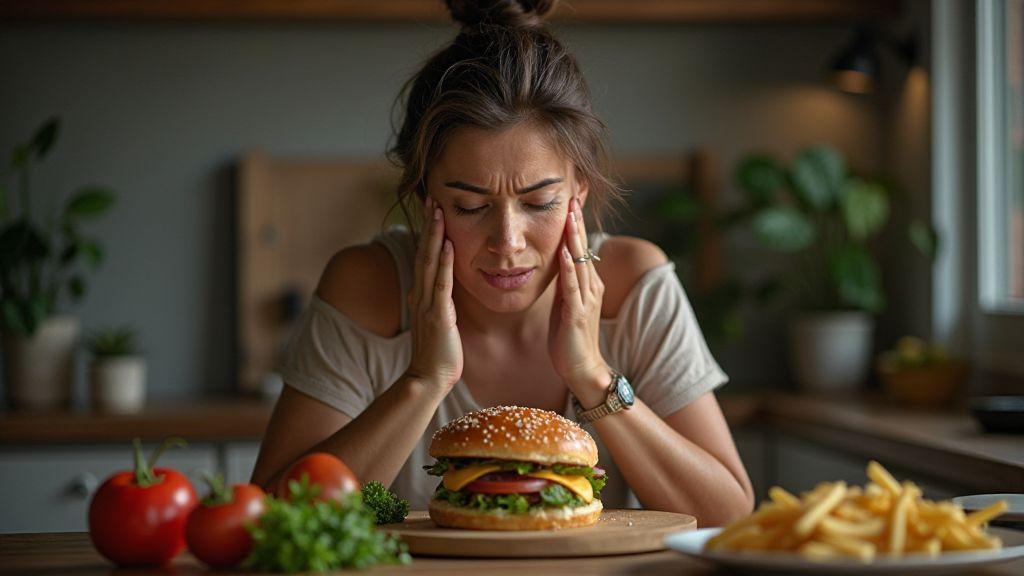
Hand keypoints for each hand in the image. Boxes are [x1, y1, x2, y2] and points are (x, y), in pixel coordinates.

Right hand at [404, 197, 463, 391]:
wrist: (428, 379)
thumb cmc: (439, 354)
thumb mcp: (440, 322)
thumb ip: (442, 304)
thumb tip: (448, 292)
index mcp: (423, 296)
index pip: (424, 257)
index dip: (428, 232)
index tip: (433, 209)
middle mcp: (421, 295)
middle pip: (423, 252)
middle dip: (428, 224)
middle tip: (431, 197)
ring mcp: (427, 304)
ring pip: (430, 262)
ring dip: (434, 235)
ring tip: (438, 210)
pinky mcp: (438, 315)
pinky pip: (441, 284)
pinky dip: (443, 262)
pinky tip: (447, 244)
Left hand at [548, 196, 609, 401]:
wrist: (582, 369)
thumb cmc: (570, 338)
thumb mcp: (565, 304)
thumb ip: (564, 283)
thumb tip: (556, 261)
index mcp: (586, 283)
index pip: (580, 247)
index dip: (575, 224)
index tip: (568, 200)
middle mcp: (590, 286)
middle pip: (583, 247)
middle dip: (577, 222)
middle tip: (571, 195)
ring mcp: (586, 299)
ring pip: (580, 262)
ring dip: (574, 237)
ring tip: (569, 214)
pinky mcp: (578, 314)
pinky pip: (573, 286)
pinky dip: (569, 268)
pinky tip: (564, 252)